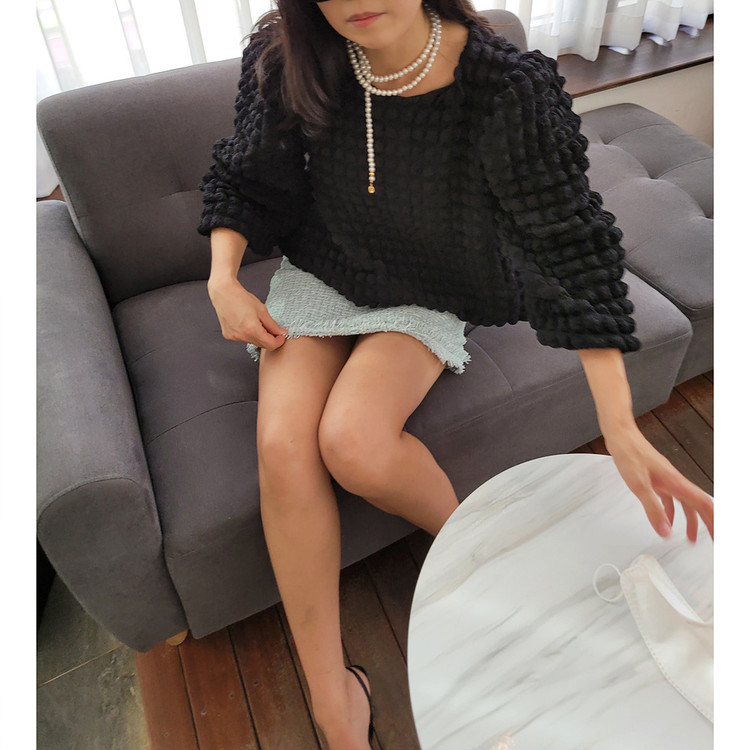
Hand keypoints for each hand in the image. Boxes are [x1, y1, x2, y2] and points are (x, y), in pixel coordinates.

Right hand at [207, 276, 287, 351]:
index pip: (271, 345)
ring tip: (256, 322)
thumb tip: (282, 333)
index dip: (279, 341)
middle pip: (262, 345)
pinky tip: (246, 323)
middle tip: (272, 328)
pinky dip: (248, 334)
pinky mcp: (228, 335)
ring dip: (258, 336)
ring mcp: (234, 337)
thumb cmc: (242, 298)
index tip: (281, 335)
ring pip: (253, 342)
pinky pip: (243, 339)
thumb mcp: (262, 310)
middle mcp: (242, 336)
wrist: (223, 293)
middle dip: (270, 339)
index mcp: (252, 330)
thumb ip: (273, 325)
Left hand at [604, 424, 713, 542]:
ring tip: (690, 537)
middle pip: (698, 504)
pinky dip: (671, 511)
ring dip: (689, 520)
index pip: (703, 503)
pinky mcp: (656, 479)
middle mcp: (675, 480)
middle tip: (713, 539)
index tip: (718, 535)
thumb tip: (666, 531)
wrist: (620, 437)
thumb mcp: (639, 486)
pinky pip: (669, 498)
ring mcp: (666, 479)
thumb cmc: (629, 454)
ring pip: (684, 503)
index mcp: (676, 482)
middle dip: (707, 523)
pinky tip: (666, 519)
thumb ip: (653, 510)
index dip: (714, 520)